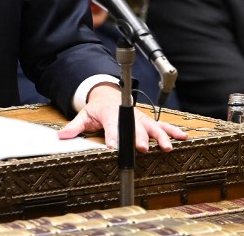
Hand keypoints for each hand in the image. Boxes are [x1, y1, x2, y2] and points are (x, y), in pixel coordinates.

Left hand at [57, 83, 187, 150]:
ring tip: (167, 147)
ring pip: (152, 127)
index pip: (111, 125)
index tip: (113, 147)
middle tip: (141, 148)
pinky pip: (162, 126)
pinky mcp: (147, 121)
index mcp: (111, 112)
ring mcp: (140, 118)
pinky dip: (172, 131)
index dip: (112, 136)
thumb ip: (75, 127)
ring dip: (160, 137)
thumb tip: (62, 136)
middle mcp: (128, 115)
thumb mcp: (84, 115)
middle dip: (138, 138)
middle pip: (134, 127)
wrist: (110, 95)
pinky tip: (182, 138)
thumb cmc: (98, 108)